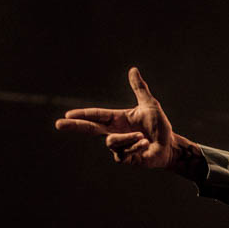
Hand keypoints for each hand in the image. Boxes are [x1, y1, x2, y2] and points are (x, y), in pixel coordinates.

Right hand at [55, 67, 194, 169]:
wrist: (169, 145)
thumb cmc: (159, 126)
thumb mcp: (150, 105)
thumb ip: (139, 88)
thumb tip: (133, 69)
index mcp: (117, 119)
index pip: (96, 116)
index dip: (82, 114)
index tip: (67, 115)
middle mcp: (114, 132)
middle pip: (90, 129)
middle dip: (75, 126)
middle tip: (58, 124)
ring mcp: (119, 147)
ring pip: (111, 142)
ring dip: (128, 138)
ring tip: (143, 136)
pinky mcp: (126, 158)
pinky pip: (123, 153)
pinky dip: (135, 147)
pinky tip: (146, 145)